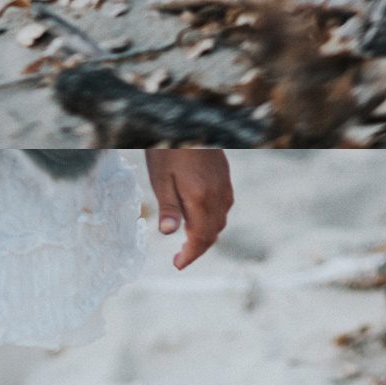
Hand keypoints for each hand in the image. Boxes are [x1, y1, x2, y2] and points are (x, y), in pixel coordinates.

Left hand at [145, 147, 233, 269]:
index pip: (200, 237)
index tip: (178, 264)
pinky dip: (212, 220)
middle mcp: (217, 195)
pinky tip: (198, 218)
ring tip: (187, 241)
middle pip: (212, 232)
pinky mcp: (224, 177)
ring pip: (220, 220)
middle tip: (180, 257)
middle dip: (197, 248)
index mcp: (200, 198)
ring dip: (205, 235)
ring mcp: (224, 185)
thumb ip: (169, 207)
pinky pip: (223, 207)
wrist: (187, 121)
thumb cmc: (168, 147)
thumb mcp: (161, 178)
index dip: (190, 254)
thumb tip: (169, 233)